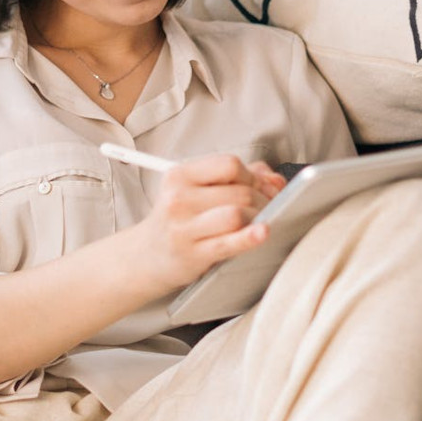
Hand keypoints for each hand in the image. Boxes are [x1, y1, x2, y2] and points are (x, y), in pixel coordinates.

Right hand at [134, 155, 286, 292]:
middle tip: (268, 208)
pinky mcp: (193, 253)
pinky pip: (229, 241)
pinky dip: (250, 236)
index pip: (229, 165)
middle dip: (263, 199)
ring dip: (258, 217)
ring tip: (260, 222)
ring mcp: (184, 227)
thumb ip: (240, 177)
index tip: (260, 187)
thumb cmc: (179, 219)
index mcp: (180, 175)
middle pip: (239, 191)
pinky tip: (262, 232)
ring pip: (238, 214)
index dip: (253, 175)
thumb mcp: (198, 190)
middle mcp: (179, 199)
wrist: (147, 255)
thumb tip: (274, 179)